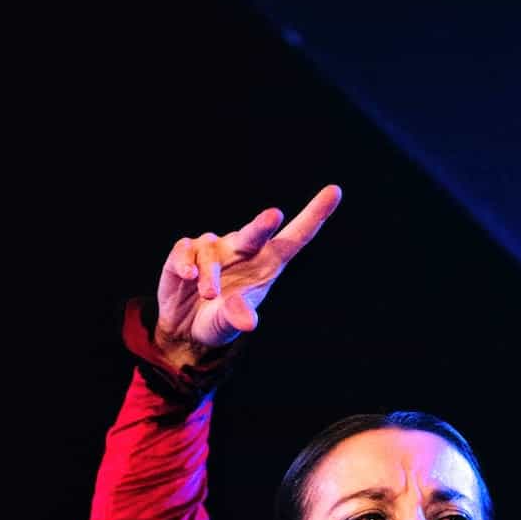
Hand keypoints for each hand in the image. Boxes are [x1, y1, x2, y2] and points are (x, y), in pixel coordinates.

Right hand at [155, 183, 341, 353]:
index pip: (295, 238)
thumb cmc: (221, 318)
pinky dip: (186, 263)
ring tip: (208, 295)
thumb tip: (248, 322)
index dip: (315, 215)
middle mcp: (243, 250)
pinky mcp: (185, 253)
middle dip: (263, 224)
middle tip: (274, 215)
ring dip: (209, 275)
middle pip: (255, 233)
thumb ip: (238, 317)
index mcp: (266, 263)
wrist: (186, 327)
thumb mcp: (230, 322)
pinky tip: (188, 276)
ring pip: (212, 251)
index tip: (335, 191)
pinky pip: (185, 251)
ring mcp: (213, 248)